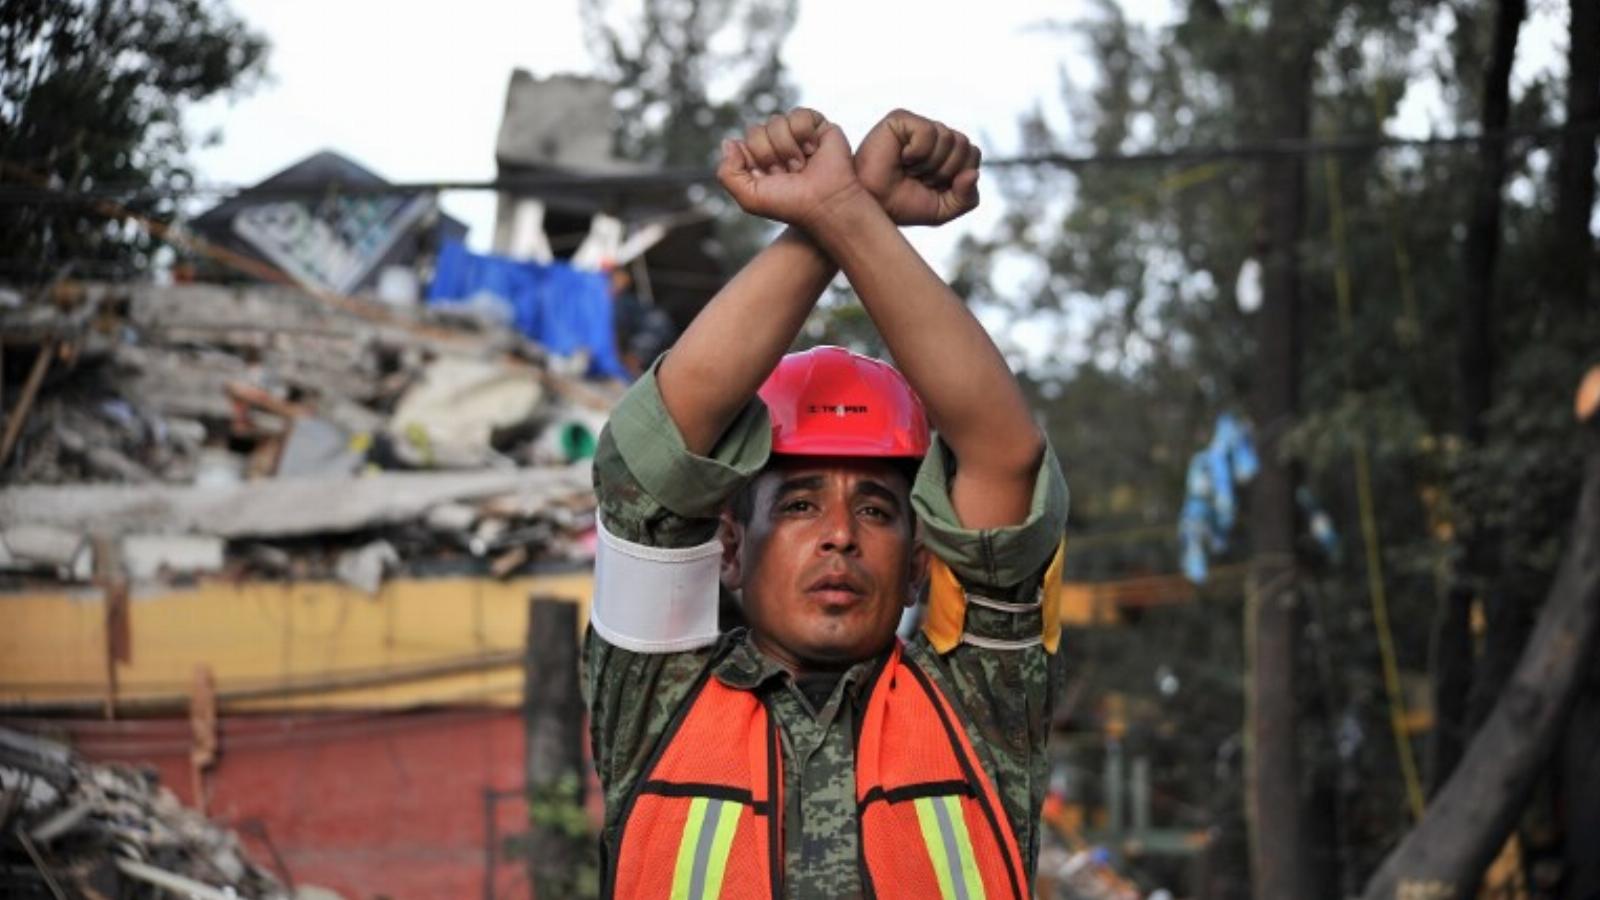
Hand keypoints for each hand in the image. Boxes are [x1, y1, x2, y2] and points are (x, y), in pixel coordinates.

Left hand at [717, 108, 863, 228]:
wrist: (825, 203)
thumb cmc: (790, 204)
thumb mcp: (749, 198)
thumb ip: (727, 173)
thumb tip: (729, 140)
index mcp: (759, 162)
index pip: (742, 144)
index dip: (754, 160)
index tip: (769, 179)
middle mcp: (776, 147)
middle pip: (756, 131)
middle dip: (769, 155)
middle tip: (787, 174)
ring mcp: (795, 135)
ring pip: (776, 121)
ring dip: (787, 148)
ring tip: (801, 166)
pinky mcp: (816, 126)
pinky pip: (798, 114)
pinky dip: (804, 133)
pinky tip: (813, 150)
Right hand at [854, 110, 980, 226]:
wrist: (871, 206)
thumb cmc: (903, 206)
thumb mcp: (943, 210)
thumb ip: (967, 197)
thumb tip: (974, 174)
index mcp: (946, 152)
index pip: (973, 154)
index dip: (958, 177)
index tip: (934, 187)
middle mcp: (934, 136)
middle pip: (964, 144)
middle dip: (945, 171)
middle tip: (920, 179)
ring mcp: (918, 126)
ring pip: (949, 138)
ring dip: (930, 165)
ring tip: (910, 170)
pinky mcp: (901, 119)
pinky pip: (928, 132)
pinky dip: (918, 153)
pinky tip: (902, 158)